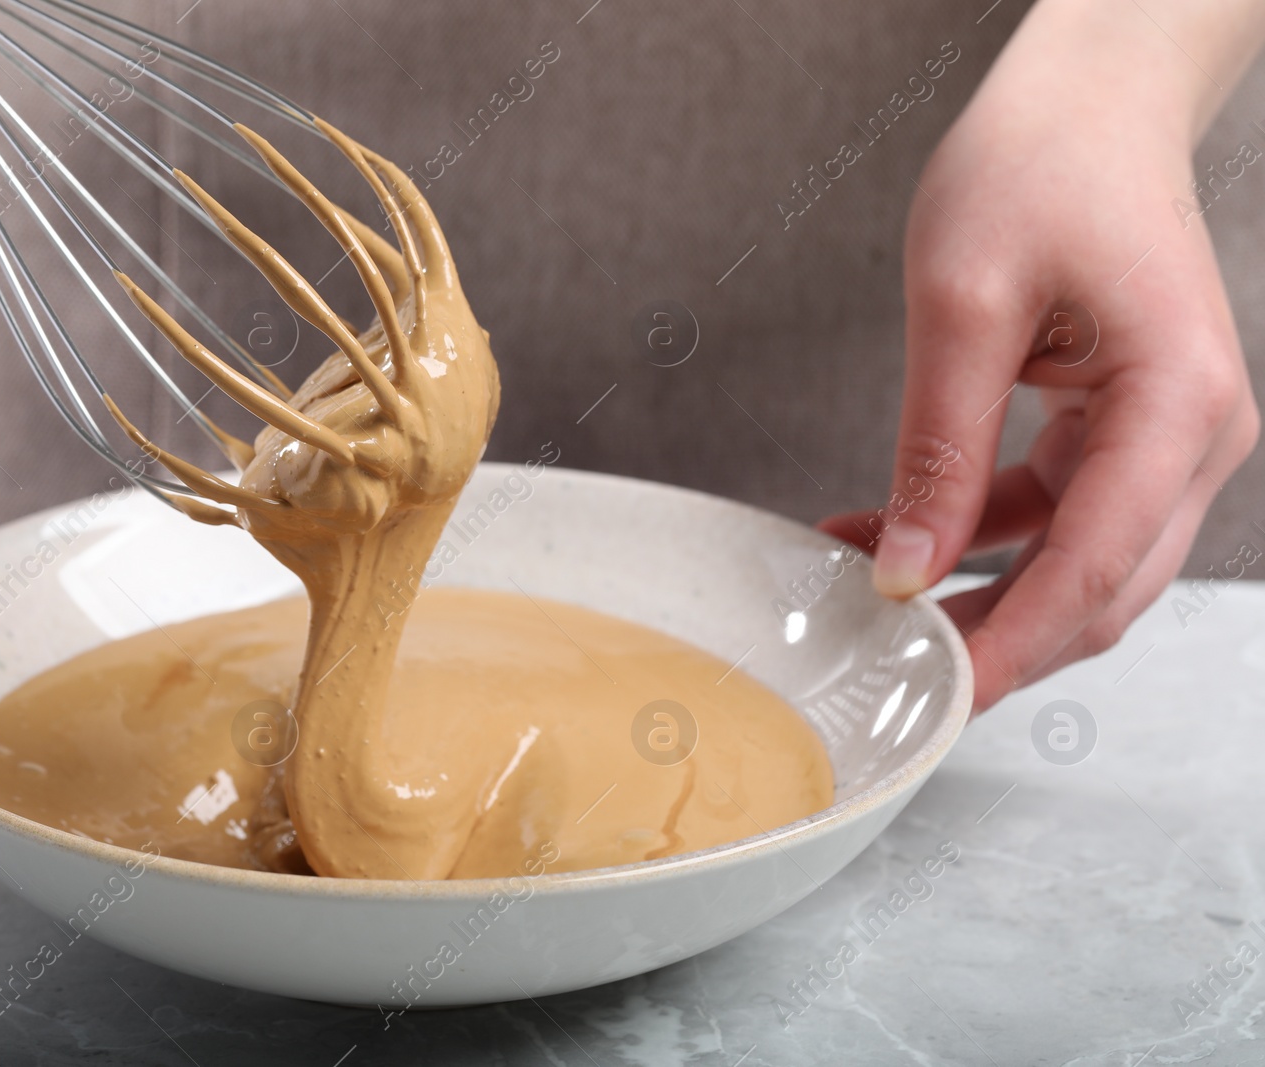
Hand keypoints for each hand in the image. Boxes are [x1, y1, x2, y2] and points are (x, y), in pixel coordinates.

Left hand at [821, 0, 1264, 710]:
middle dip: (998, 639)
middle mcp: (1195, 432)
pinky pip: (1052, 513)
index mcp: (1179, 401)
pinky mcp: (1122, 429)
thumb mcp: (963, 303)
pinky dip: (976, 535)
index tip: (938, 692)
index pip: (1096, 564)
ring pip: (1076, 562)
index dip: (1014, 643)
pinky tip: (886, 534)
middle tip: (894, 673)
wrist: (1085, 103)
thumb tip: (907, 566)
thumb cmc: (1040, 163)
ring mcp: (1165, 435)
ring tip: (869, 601)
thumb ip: (939, 448)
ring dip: (978, 591)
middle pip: (1100, 587)